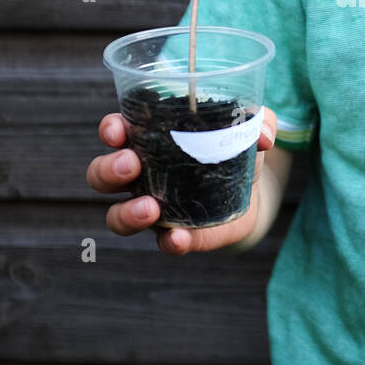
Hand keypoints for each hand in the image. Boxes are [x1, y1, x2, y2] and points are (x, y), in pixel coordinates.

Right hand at [86, 107, 276, 255]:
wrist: (253, 194)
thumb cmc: (235, 149)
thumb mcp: (248, 128)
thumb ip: (259, 122)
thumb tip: (263, 136)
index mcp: (149, 139)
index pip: (116, 132)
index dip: (110, 130)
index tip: (117, 130)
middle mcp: (140, 175)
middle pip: (101, 175)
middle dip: (108, 170)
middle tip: (131, 164)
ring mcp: (152, 209)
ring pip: (117, 216)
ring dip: (126, 212)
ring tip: (150, 207)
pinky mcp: (175, 235)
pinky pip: (163, 242)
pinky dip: (169, 242)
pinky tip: (178, 237)